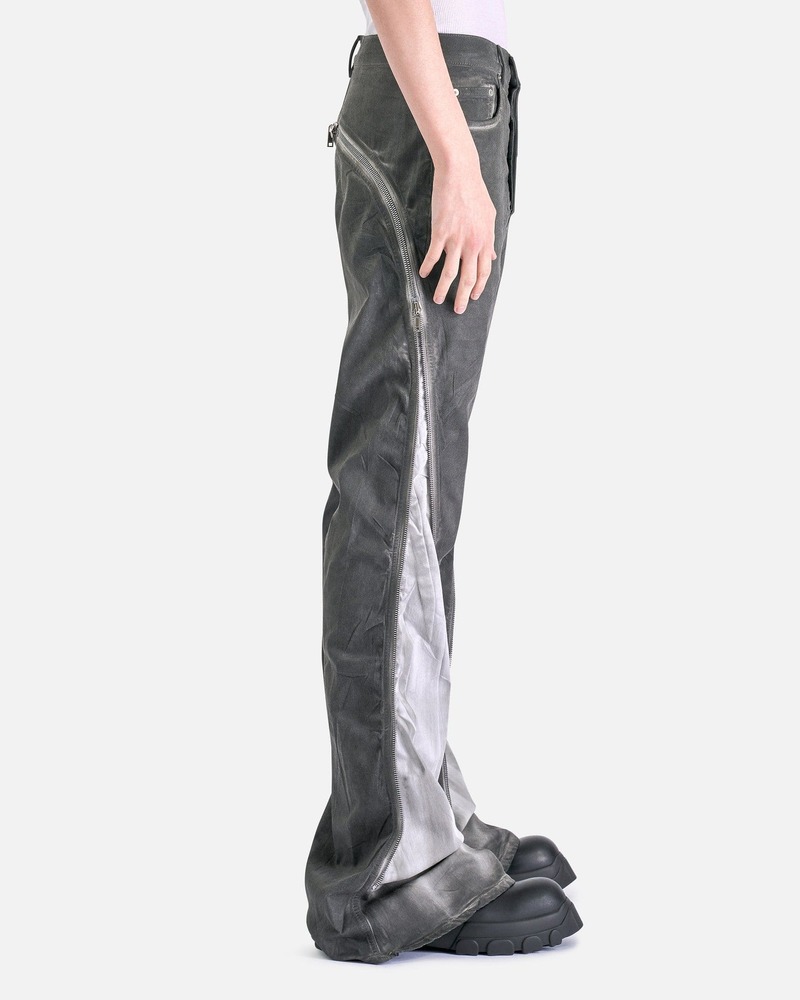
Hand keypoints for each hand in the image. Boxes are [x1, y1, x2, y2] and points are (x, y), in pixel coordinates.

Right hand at [419, 155, 497, 313]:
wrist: (460, 173)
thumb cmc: (474, 192)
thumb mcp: (490, 216)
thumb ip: (489, 239)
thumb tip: (492, 255)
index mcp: (485, 240)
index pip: (484, 271)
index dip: (478, 287)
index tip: (472, 297)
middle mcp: (472, 243)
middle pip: (468, 278)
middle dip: (462, 297)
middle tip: (457, 310)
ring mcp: (456, 239)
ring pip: (450, 272)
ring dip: (443, 289)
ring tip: (437, 299)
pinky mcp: (440, 232)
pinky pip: (433, 255)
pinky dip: (427, 267)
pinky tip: (422, 274)